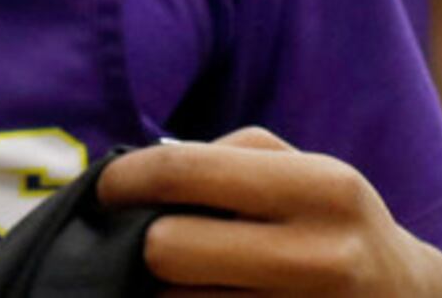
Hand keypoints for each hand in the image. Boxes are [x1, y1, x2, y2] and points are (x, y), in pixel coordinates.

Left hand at [98, 130, 441, 295]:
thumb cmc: (335, 222)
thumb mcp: (303, 170)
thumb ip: (223, 158)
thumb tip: (139, 176)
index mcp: (323, 189)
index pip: (185, 174)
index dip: (126, 179)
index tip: (106, 187)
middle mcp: (320, 256)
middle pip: (166, 250)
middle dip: (140, 241)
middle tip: (137, 234)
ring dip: (160, 287)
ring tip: (183, 272)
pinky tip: (201, 297)